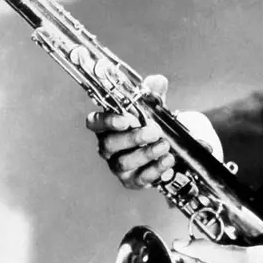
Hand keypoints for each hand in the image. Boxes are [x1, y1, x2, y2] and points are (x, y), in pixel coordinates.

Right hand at [86, 74, 222, 189]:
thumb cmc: (149, 125)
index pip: (95, 122)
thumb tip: (157, 81)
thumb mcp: (151, 107)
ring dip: (146, 153)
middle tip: (154, 131)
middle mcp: (108, 147)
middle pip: (109, 144)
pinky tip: (168, 160)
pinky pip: (140, 178)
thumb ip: (153, 93)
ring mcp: (118, 166)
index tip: (124, 119)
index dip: (105, 121)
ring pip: (124, 162)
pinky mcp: (132, 180)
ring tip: (164, 145)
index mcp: (108, 125)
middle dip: (132, 138)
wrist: (163, 147)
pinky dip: (155, 169)